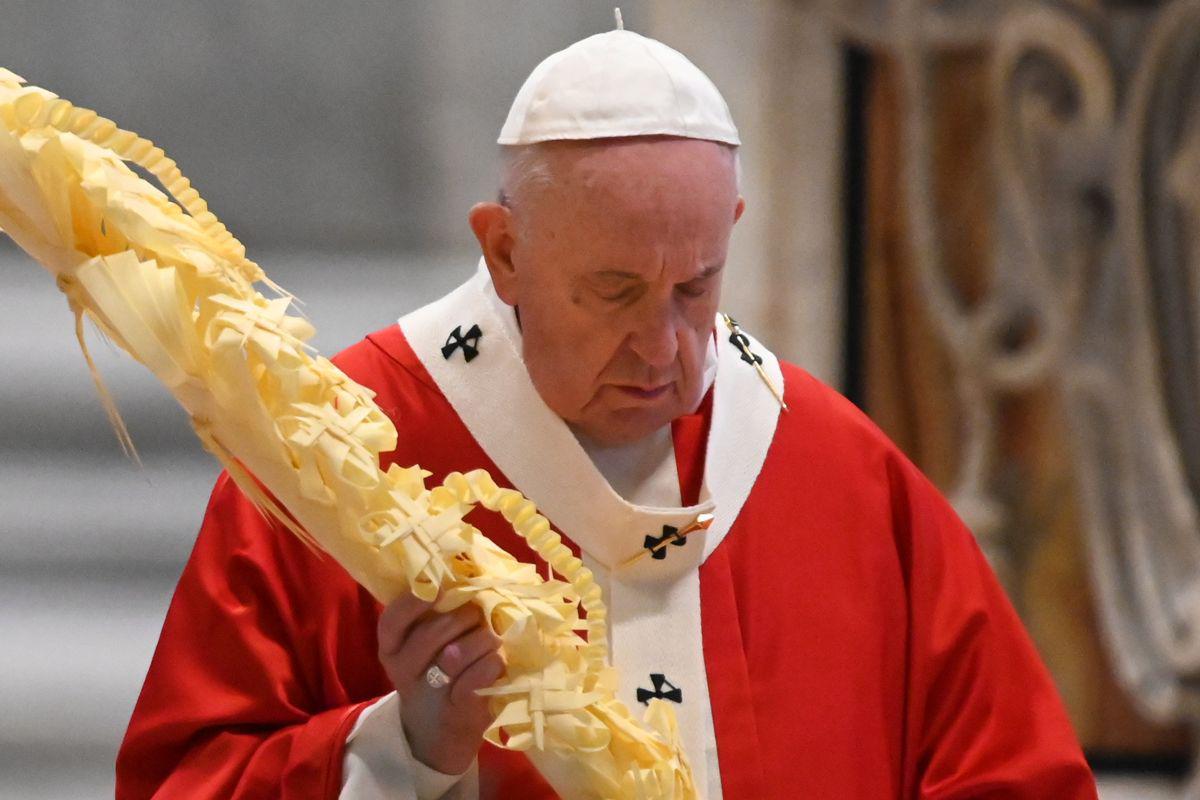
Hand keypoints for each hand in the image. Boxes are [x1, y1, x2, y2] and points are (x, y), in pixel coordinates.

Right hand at [376, 592, 504, 774]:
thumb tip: (467, 578)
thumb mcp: (424, 643)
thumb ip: (438, 613)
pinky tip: (496, 662)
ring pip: (458, 653)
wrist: (441, 729)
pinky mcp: (458, 712)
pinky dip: (492, 664)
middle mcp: (403, 670)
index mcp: (392, 647)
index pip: (392, 621)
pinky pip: (478, 677)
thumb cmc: (437, 669)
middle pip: (432, 633)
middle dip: (465, 616)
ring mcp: (429, 694)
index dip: (413, 602)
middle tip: (480, 613)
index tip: (439, 589)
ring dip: (483, 639)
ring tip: (492, 639)